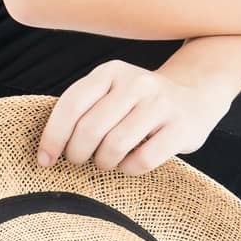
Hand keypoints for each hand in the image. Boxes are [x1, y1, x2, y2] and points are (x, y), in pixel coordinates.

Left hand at [35, 59, 232, 175]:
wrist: (196, 95)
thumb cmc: (139, 103)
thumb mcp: (111, 92)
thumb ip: (84, 109)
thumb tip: (46, 148)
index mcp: (111, 71)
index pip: (71, 104)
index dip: (52, 136)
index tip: (44, 160)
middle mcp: (135, 83)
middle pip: (90, 129)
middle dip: (77, 154)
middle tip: (80, 161)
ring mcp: (160, 104)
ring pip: (114, 146)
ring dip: (104, 163)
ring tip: (106, 161)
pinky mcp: (180, 128)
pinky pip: (142, 161)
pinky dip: (128, 169)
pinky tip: (129, 164)